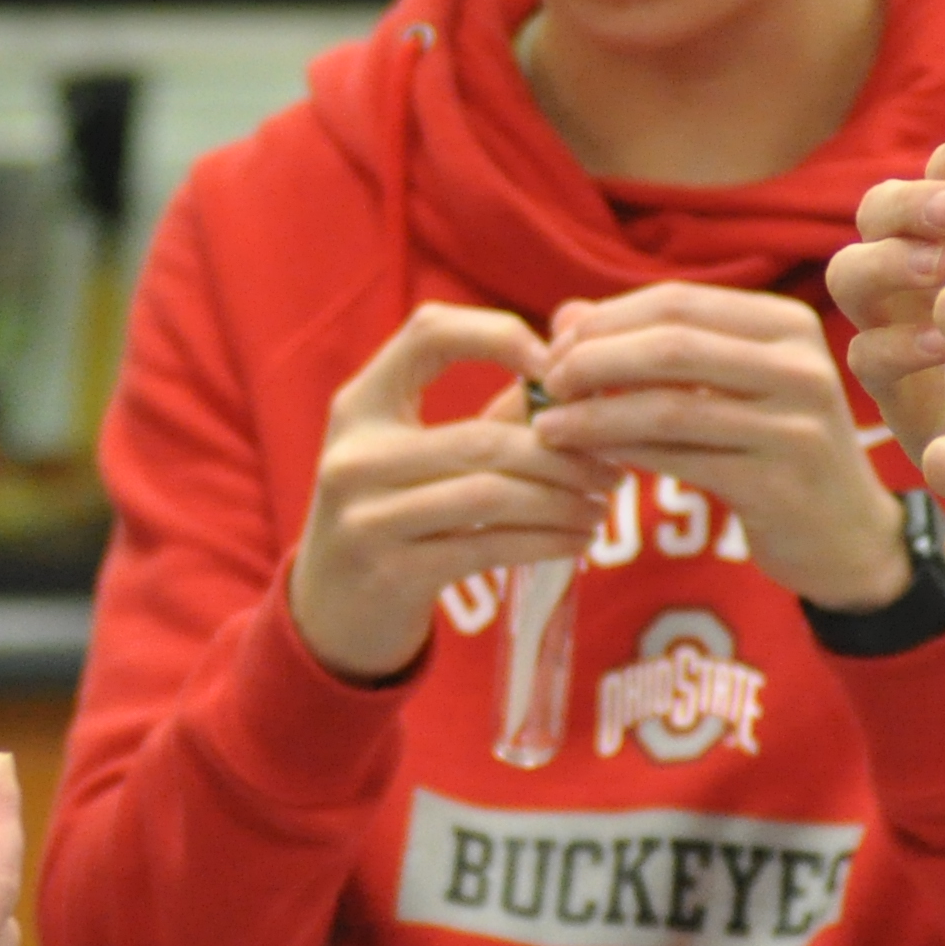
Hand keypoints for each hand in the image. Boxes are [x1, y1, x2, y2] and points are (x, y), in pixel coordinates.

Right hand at [286, 302, 606, 681]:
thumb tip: (579, 374)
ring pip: (491, 496)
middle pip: (483, 438)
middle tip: (611, 468)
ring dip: (561, 502)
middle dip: (562, 454)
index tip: (557, 370)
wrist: (333, 612)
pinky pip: (487, 548)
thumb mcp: (420, 456)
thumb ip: (494, 415)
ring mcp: (366, 518)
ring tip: (600, 508)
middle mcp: (353, 456)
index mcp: (359, 406)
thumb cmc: (396, 517)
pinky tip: (575, 541)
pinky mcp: (391, 573)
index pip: (428, 333)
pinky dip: (544, 541)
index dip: (499, 335)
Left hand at [530, 281, 907, 611]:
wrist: (848, 538)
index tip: (554, 344)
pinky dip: (625, 456)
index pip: (677, 302)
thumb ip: (653, 345)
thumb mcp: (728, 385)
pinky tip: (588, 460)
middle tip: (546, 383)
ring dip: (595, 416)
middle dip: (595, 360)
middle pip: (671, 345)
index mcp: (786, 326)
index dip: (606, 319)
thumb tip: (564, 315)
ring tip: (547, 427)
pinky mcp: (778, 485)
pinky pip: (680, 462)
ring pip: (669, 408)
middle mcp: (800, 367)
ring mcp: (794, 427)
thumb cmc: (770, 449)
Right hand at [829, 129, 944, 470]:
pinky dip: (894, 342)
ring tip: (942, 269)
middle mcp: (931, 273)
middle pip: (879, 215)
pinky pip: (866, 356)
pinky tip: (944, 345)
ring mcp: (905, 328)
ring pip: (852, 275)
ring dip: (886, 261)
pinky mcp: (900, 391)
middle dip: (908, 202)